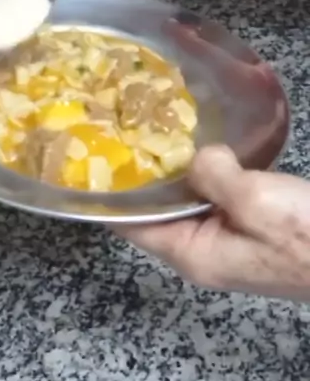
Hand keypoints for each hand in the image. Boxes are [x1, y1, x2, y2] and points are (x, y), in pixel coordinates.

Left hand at [114, 146, 309, 300]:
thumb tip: (196, 157)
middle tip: (121, 127)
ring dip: (174, 170)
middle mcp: (202, 251)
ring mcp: (227, 241)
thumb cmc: (309, 239)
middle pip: (156, 212)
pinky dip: (204, 173)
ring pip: (186, 202)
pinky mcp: (250, 228)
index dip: (110, 192)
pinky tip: (201, 144)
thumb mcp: (257, 202)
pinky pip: (214, 198)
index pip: (131, 225)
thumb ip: (215, 176)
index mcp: (193, 253)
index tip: (92, 153)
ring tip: (151, 127)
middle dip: (140, 174)